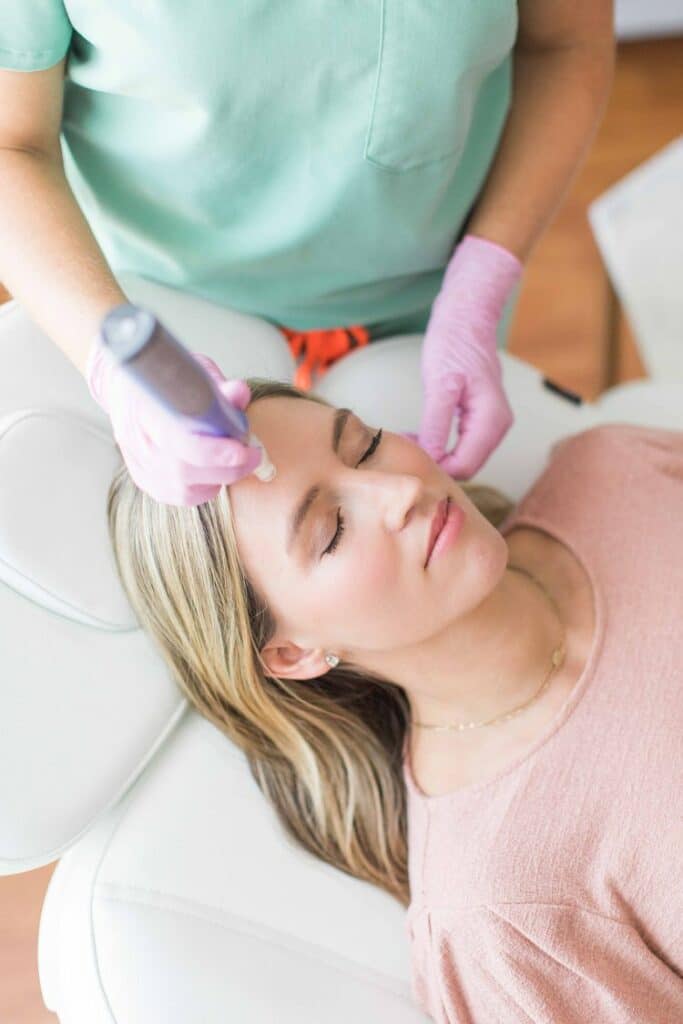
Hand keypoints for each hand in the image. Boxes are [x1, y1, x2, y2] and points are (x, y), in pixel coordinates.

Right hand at [86, 341, 262, 505]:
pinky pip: (183, 497)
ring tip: (232, 457)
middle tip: (252, 453)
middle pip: (185, 471)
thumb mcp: (193, 372)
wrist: (125, 390)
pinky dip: (206, 487)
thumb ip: (217, 387)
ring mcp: (139, 465)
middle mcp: (138, 442)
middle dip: (228, 467)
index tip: (243, 449)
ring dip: (219, 477)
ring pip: (185, 489)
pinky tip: (213, 469)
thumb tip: (239, 393)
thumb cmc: (164, 380)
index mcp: (145, 409)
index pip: (179, 441)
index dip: (215, 451)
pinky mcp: (146, 481)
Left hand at [417, 234, 521, 478]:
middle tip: (403, 449)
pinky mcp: (480, 418)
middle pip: (466, 466)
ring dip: (436, 455)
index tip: (407, 457)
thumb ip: (436, 425)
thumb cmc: (454, 341)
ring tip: (408, 440)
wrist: (467, 315)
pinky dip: (440, 445)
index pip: (465, 466)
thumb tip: (430, 457)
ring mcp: (490, 422)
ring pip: (463, 457)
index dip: (436, 468)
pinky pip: (461, 444)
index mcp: (492, 420)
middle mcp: (497, 426)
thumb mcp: (440, 384)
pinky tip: (419, 435)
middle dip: (435, 463)